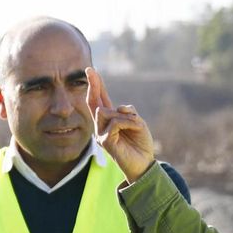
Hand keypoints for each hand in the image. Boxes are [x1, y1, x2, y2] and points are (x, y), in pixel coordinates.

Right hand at [86, 66, 157, 182]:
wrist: (144, 163)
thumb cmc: (141, 143)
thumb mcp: (138, 122)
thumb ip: (128, 112)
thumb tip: (116, 108)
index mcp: (111, 118)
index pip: (101, 99)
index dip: (96, 84)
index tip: (90, 70)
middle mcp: (102, 125)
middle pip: (94, 101)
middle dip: (93, 84)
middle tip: (89, 69)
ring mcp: (101, 133)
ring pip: (106, 111)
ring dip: (126, 116)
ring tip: (135, 127)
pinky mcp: (103, 140)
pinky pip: (115, 122)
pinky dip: (128, 123)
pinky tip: (134, 131)